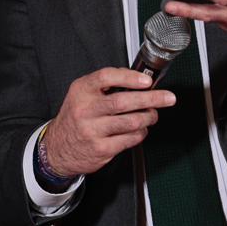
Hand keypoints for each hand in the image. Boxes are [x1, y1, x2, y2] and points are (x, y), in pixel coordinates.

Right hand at [41, 67, 175, 178]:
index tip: (147, 81)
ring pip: (130, 122)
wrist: (58, 147)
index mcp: (81, 91)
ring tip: (153, 114)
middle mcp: (85, 109)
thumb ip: (105, 85)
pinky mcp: (101, 148)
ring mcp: (92, 130)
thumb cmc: (76, 118)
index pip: (106, 77)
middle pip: (123, 101)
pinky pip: (130, 139)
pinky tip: (140, 129)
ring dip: (148, 117)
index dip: (129, 77)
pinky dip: (141, 133)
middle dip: (151, 99)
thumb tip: (138, 79)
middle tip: (168, 98)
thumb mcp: (82, 95)